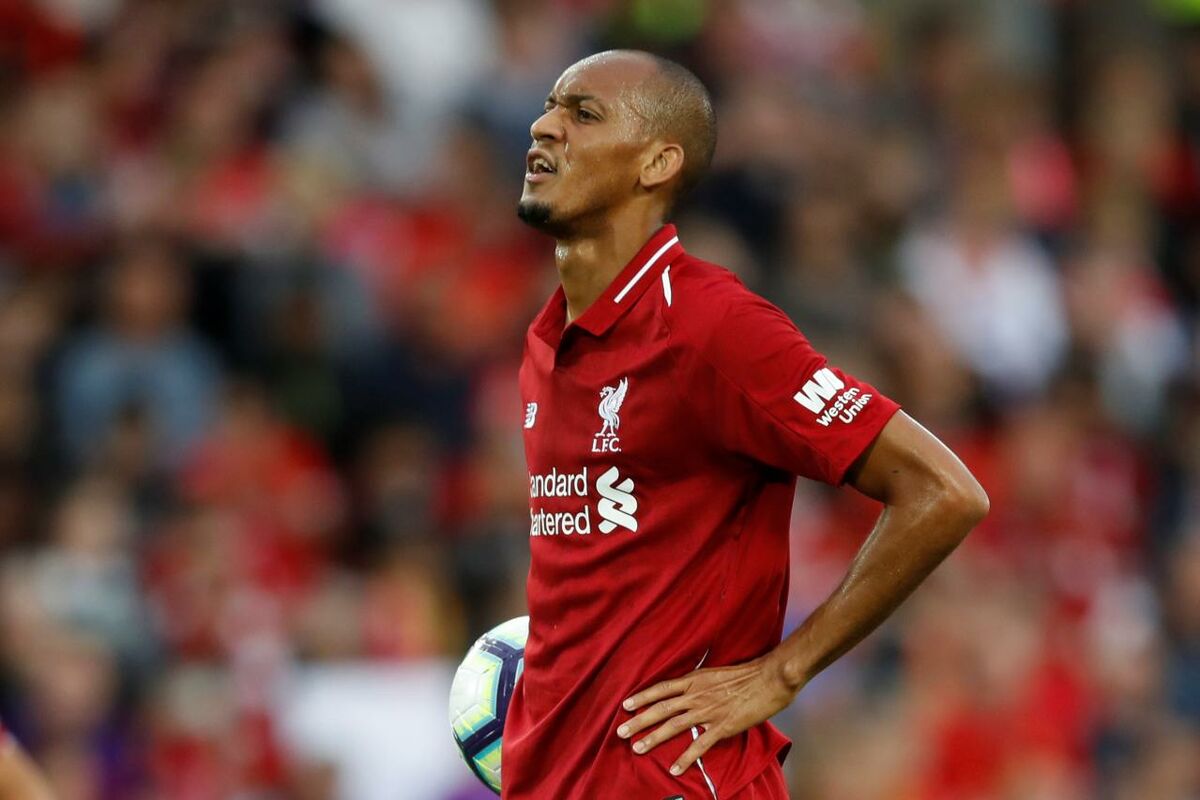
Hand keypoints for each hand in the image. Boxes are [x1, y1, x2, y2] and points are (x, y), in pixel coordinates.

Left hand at [616, 652, 799, 775]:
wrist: (770, 678)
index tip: (626, 705)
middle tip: (621, 731)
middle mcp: (696, 694)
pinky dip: (685, 758)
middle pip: (661, 708)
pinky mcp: (722, 727)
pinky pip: (699, 745)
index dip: (642, 697)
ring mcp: (707, 711)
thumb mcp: (717, 672)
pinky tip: (674, 768)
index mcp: (695, 679)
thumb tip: (689, 687)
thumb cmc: (747, 673)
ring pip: (673, 726)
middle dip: (639, 720)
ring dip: (653, 738)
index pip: (662, 688)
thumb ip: (700, 681)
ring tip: (638, 748)